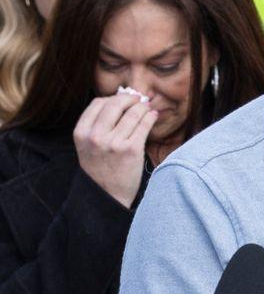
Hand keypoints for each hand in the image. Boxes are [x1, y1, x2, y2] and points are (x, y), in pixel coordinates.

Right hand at [74, 94, 157, 208]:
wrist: (107, 195)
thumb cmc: (100, 168)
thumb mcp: (88, 145)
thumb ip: (98, 125)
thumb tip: (121, 100)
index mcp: (81, 132)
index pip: (98, 103)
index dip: (113, 97)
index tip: (123, 99)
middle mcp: (95, 136)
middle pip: (115, 103)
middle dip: (130, 98)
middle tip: (139, 99)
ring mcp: (113, 142)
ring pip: (133, 113)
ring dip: (143, 107)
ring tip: (147, 108)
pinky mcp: (131, 149)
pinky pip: (144, 124)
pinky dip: (150, 117)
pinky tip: (153, 116)